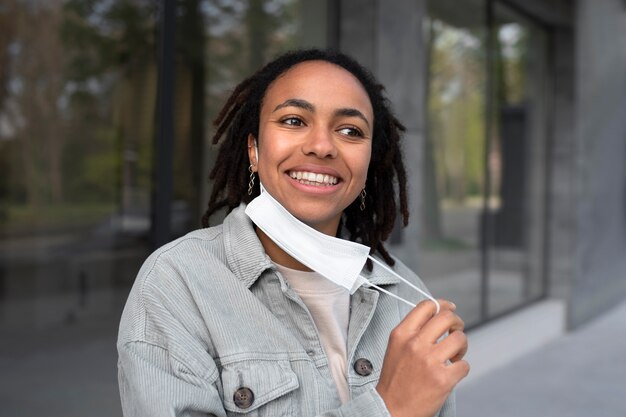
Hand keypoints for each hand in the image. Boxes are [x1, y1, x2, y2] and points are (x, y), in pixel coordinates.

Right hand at [376, 299, 469, 416]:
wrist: (390, 409)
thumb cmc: (395, 380)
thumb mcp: (396, 347)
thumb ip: (413, 331)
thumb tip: (437, 316)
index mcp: (401, 334)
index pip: (427, 306)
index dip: (443, 305)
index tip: (450, 308)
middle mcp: (415, 344)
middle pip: (447, 318)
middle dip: (457, 323)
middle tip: (456, 331)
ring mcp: (429, 361)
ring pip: (460, 339)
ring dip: (462, 346)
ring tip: (455, 356)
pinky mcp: (442, 379)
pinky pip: (464, 365)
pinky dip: (461, 368)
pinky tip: (451, 373)